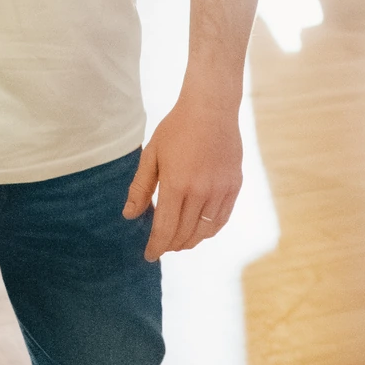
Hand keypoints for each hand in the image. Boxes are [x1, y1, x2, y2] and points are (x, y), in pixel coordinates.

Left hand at [123, 93, 242, 259]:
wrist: (211, 109)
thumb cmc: (176, 129)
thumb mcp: (151, 155)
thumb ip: (141, 188)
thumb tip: (130, 216)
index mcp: (176, 185)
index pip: (165, 229)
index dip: (156, 247)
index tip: (149, 255)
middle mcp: (201, 192)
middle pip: (185, 234)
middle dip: (171, 245)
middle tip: (161, 247)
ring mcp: (221, 190)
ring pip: (205, 231)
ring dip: (190, 241)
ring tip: (178, 242)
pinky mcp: (234, 186)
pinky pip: (221, 219)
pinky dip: (209, 230)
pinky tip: (199, 230)